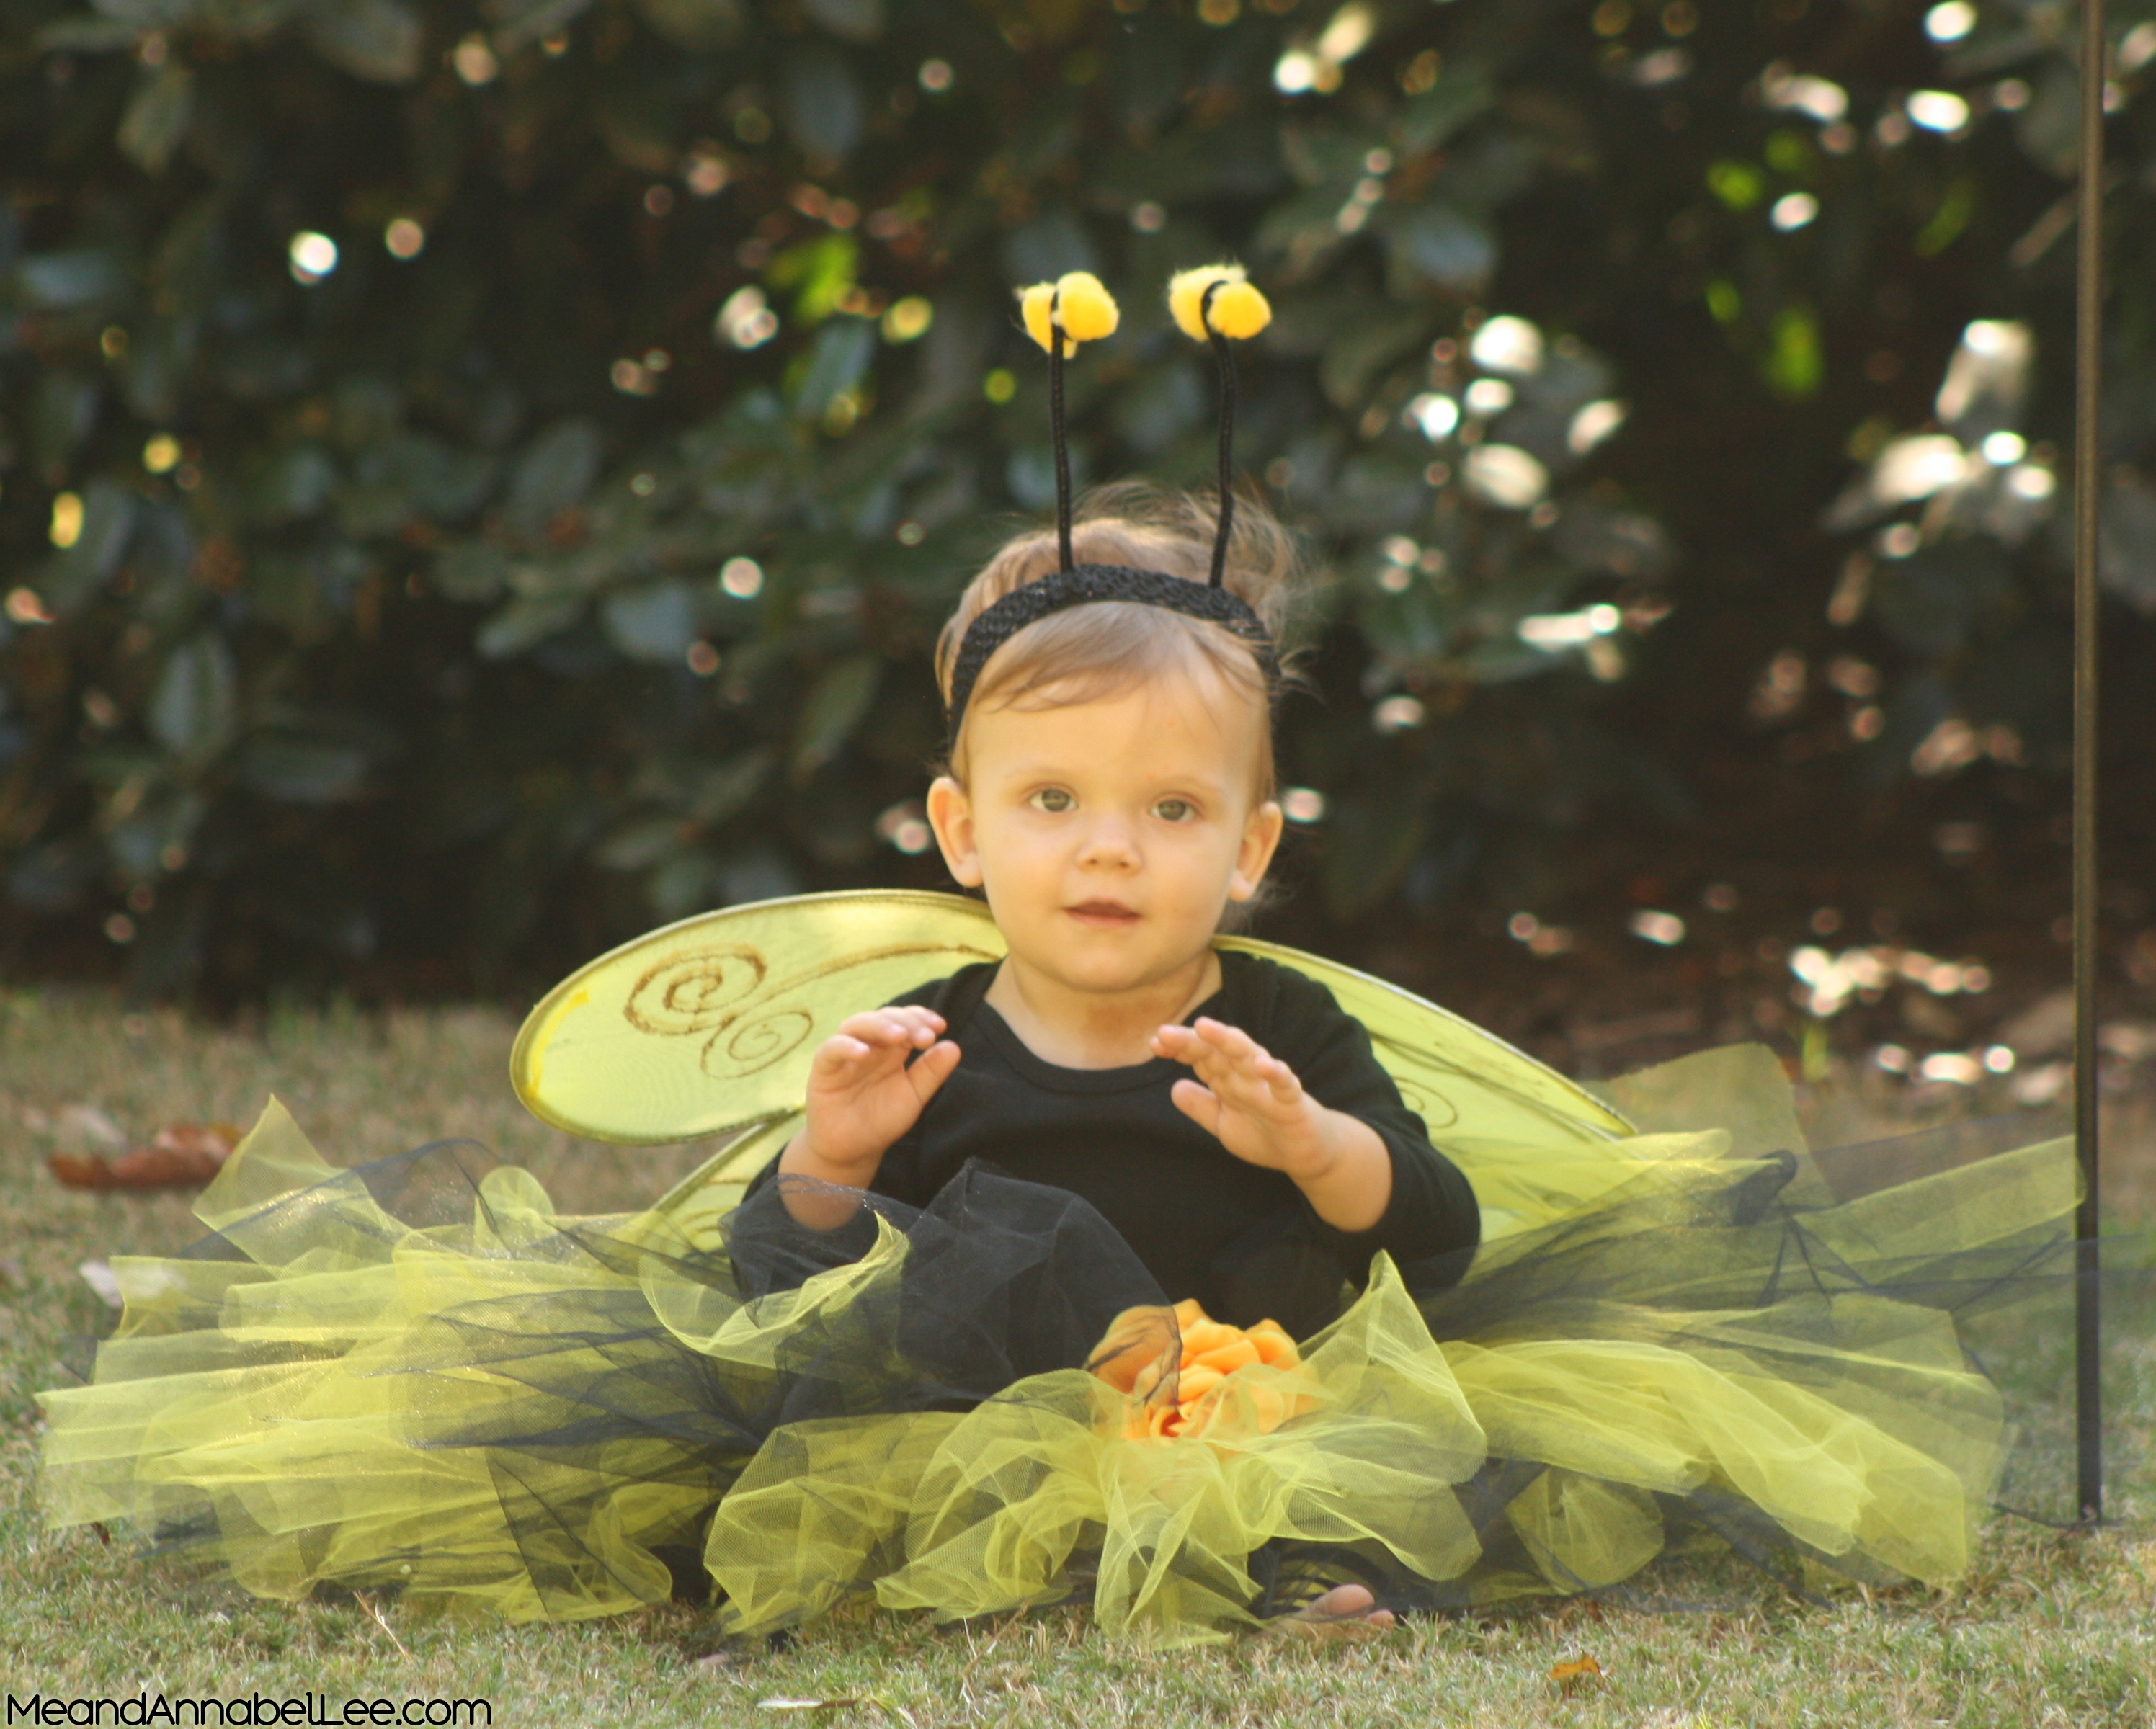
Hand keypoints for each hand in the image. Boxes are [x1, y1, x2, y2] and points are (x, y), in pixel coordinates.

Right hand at [794, 1007, 960, 1178]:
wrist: (854, 1150)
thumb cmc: (882, 1119)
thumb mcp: (913, 1096)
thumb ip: (931, 1072)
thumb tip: (954, 1046)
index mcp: (891, 1049)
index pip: (905, 1020)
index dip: (921, 1017)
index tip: (941, 1027)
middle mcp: (868, 1046)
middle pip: (884, 1018)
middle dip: (907, 1022)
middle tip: (926, 1037)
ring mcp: (844, 1055)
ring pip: (857, 1025)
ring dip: (880, 1026)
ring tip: (900, 1036)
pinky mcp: (823, 1070)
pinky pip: (830, 1050)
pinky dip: (845, 1046)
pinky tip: (864, 1052)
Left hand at [1151, 1017, 1393, 1230]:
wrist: (1307, 1154)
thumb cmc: (1265, 1133)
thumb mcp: (1223, 1124)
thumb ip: (1201, 1107)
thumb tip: (1174, 1088)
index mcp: (1229, 1079)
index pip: (1201, 1057)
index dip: (1179, 1048)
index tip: (1155, 1042)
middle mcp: (1247, 1075)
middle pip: (1217, 1051)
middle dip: (1192, 1040)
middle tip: (1165, 1032)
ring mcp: (1269, 1085)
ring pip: (1248, 1057)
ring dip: (1228, 1041)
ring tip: (1205, 1027)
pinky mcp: (1293, 1101)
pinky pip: (1285, 1084)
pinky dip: (1275, 1073)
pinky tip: (1263, 1065)